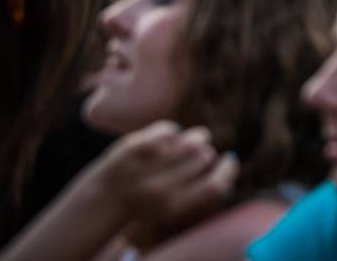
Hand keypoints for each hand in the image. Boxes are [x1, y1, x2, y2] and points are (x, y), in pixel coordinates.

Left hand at [92, 121, 237, 226]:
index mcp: (173, 206)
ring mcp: (146, 167)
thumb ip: (203, 189)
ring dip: (197, 137)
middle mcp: (160, 189)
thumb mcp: (176, 206)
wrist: (104, 199)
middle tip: (199, 156)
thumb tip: (232, 160)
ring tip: (190, 142)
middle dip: (206, 154)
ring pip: (192, 139)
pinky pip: (170, 129)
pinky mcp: (135, 147)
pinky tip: (169, 138)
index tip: (230, 160)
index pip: (215, 186)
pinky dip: (174, 132)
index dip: (228, 170)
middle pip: (205, 157)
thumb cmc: (149, 201)